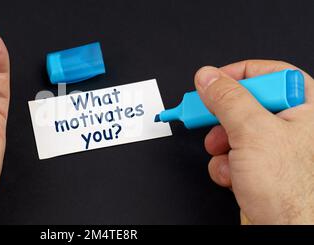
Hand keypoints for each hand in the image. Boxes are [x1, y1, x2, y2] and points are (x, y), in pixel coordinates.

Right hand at [195, 60, 313, 223]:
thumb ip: (227, 99)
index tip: (212, 82)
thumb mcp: (253, 132)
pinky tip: (233, 175)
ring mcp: (276, 147)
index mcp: (307, 106)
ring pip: (236, 130)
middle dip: (223, 118)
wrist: (289, 232)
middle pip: (247, 103)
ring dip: (222, 145)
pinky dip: (226, 164)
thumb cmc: (293, 191)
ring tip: (225, 155)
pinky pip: (234, 153)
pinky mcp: (262, 167)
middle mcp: (294, 124)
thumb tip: (208, 78)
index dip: (237, 74)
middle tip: (207, 116)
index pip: (269, 72)